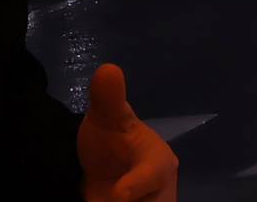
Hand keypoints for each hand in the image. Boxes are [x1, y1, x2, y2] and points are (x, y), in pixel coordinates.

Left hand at [78, 64, 177, 201]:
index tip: (119, 194)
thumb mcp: (106, 118)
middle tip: (110, 199)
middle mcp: (160, 192)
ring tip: (96, 200)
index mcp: (160, 164)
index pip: (155, 173)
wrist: (100, 168)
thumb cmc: (110, 140)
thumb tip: (108, 68)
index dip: (138, 184)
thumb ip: (109, 99)